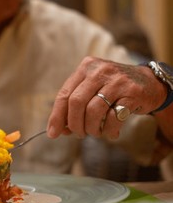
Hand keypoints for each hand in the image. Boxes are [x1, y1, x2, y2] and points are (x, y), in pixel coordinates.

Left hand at [46, 56, 166, 138]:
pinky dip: (109, 131)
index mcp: (85, 68)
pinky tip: (110, 133)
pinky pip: (113, 117)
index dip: (57, 116)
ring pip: (94, 111)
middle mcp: (99, 70)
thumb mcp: (92, 90)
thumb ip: (75, 106)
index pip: (64, 94)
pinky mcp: (132, 92)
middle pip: (76, 102)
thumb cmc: (112, 89)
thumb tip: (59, 130)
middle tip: (79, 134)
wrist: (149, 82)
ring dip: (91, 129)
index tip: (53, 133)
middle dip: (74, 124)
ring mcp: (117, 80)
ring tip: (95, 133)